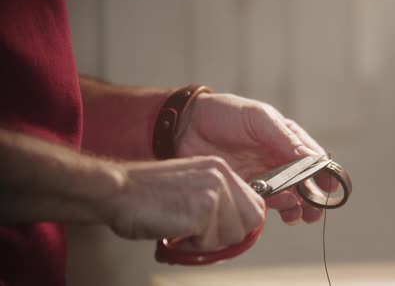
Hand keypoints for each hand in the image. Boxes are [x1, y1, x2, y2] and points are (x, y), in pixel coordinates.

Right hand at [106, 156, 264, 251]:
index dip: (241, 224)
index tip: (220, 232)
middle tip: (199, 234)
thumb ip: (217, 201)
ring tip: (183, 230)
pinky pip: (211, 242)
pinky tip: (176, 232)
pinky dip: (193, 246)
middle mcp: (221, 175)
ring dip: (207, 242)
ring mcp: (214, 190)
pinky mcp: (203, 208)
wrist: (117, 191)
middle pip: (252, 221)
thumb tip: (236, 228)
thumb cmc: (145, 195)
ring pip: (233, 235)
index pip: (256, 204)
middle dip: (228, 236)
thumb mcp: (191, 188)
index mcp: (220, 168)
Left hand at [175, 93, 331, 224]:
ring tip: (297, 215)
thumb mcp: (259, 118)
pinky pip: (265, 203)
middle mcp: (277, 159)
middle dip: (313, 199)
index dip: (325, 173)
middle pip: (304, 182)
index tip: (331, 188)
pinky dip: (275, 209)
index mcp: (285, 138)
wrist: (186, 126)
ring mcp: (262, 176)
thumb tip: (313, 160)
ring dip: (296, 207)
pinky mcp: (245, 189)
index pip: (313, 158)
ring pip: (288, 196)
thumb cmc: (225, 114)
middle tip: (314, 211)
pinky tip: (278, 209)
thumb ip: (285, 138)